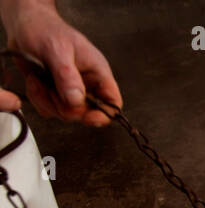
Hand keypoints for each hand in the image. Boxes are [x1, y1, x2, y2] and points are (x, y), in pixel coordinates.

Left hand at [0, 0, 121, 124]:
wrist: (24, 25)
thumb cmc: (45, 29)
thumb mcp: (57, 50)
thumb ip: (67, 76)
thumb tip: (76, 101)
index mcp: (97, 74)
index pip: (112, 103)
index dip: (104, 114)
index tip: (87, 117)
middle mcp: (86, 85)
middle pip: (86, 113)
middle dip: (66, 107)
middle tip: (51, 90)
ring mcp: (69, 91)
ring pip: (65, 114)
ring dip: (48, 102)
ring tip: (38, 81)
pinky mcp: (53, 94)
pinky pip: (49, 110)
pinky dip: (38, 100)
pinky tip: (34, 82)